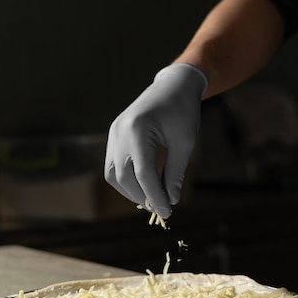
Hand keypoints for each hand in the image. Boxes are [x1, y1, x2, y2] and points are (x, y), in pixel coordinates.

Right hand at [104, 63, 207, 218]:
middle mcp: (120, 132)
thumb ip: (175, 173)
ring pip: (113, 174)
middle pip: (124, 177)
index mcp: (138, 130)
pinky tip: (142, 187)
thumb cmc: (183, 112)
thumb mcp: (185, 143)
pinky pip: (112, 165)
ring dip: (130, 191)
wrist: (172, 86)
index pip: (144, 174)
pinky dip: (125, 180)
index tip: (168, 212)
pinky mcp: (113, 135)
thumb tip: (171, 201)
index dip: (155, 197)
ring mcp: (113, 133)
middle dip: (142, 196)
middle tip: (161, 208)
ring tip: (151, 200)